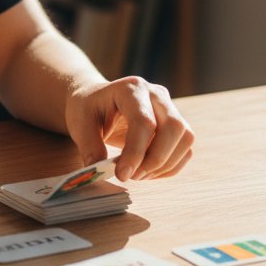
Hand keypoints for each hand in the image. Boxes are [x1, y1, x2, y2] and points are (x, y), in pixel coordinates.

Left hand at [65, 76, 193, 180]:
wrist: (97, 102)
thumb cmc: (89, 110)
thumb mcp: (80, 125)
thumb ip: (89, 147)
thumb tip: (99, 172)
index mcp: (130, 88)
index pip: (144, 121)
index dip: (136, 152)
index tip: (122, 175)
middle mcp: (155, 94)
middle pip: (173, 127)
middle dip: (156, 159)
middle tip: (132, 176)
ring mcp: (169, 107)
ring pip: (185, 138)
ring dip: (165, 164)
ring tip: (138, 174)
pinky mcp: (176, 124)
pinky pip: (185, 149)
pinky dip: (170, 166)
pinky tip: (148, 172)